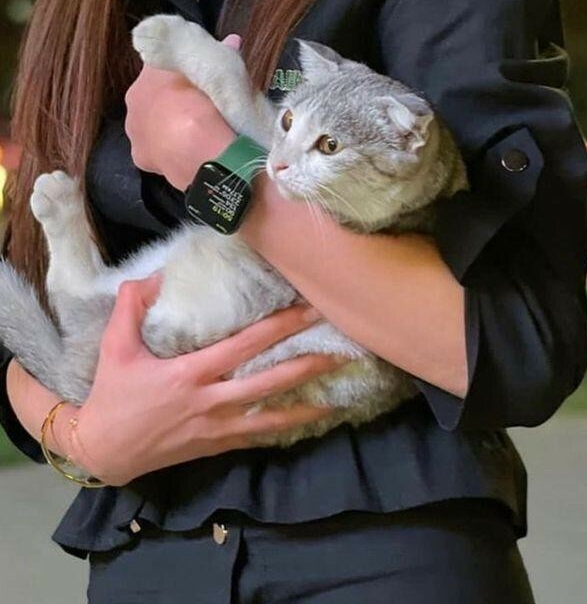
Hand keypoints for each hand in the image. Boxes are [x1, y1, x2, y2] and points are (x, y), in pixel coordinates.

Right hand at [62, 275, 342, 485]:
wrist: (104, 451)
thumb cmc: (113, 395)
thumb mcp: (115, 346)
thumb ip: (132, 306)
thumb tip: (154, 275)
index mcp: (190, 373)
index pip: (245, 346)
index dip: (278, 327)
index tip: (307, 310)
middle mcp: (211, 400)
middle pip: (269, 381)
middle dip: (306, 363)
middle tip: (341, 348)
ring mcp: (216, 427)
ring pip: (270, 415)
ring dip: (305, 403)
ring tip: (338, 394)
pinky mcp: (215, 446)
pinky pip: (256, 436)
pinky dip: (282, 428)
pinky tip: (305, 422)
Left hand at [124, 33, 241, 189]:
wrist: (198, 145)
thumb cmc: (207, 100)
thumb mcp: (220, 72)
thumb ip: (223, 55)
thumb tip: (232, 41)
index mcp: (149, 74)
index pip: (162, 67)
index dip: (181, 72)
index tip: (197, 78)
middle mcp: (134, 99)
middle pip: (153, 96)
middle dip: (170, 100)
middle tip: (196, 106)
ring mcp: (134, 130)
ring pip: (151, 124)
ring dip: (166, 126)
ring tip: (192, 132)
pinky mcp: (140, 156)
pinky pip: (154, 149)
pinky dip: (167, 150)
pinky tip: (183, 152)